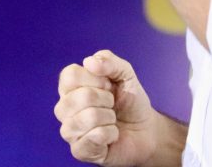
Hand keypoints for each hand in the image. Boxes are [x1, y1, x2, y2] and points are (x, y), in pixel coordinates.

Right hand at [54, 50, 159, 165]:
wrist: (146, 129)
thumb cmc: (130, 101)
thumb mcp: (125, 73)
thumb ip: (109, 61)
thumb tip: (89, 61)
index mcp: (71, 87)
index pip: (69, 75)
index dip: (95, 79)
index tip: (108, 85)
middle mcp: (65, 108)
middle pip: (77, 98)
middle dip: (105, 99)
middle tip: (112, 104)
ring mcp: (71, 131)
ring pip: (84, 119)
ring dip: (108, 117)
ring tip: (112, 119)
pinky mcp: (80, 151)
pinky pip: (92, 139)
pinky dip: (110, 134)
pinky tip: (112, 134)